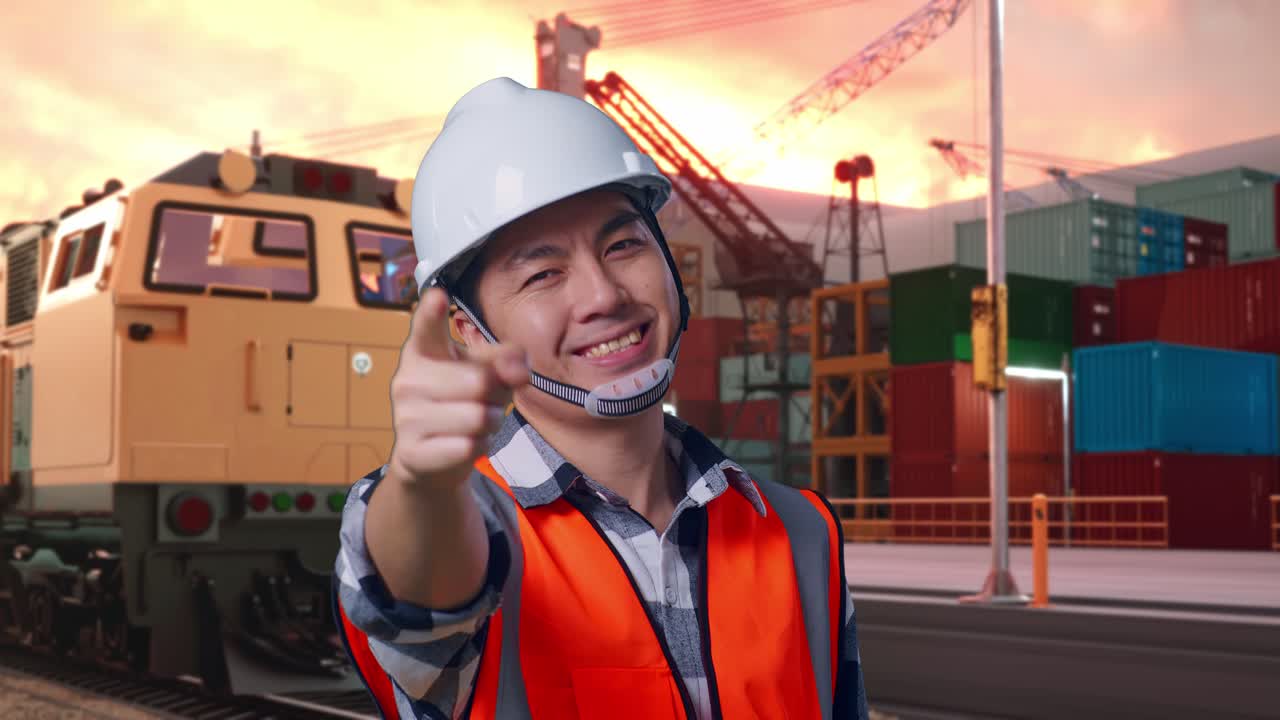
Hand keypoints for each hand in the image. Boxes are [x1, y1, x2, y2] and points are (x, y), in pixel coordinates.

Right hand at [387, 287, 528, 488]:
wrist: (431, 458)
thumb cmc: (462, 400)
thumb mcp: (488, 371)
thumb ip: (507, 360)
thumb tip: (520, 368)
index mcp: (424, 349)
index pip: (427, 327)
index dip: (432, 312)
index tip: (437, 295)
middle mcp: (408, 378)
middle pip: (478, 381)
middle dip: (494, 395)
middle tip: (481, 400)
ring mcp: (405, 416)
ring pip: (477, 417)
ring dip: (489, 423)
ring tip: (474, 423)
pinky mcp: (412, 452)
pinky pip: (468, 447)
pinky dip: (479, 447)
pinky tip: (463, 445)